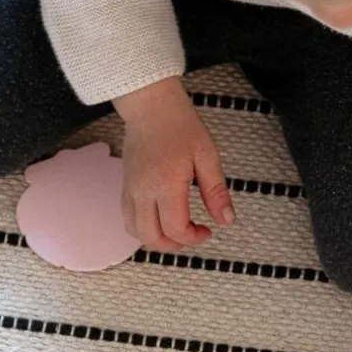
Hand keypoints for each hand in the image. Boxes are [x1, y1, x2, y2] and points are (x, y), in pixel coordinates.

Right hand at [114, 76, 234, 250]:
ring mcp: (131, 189)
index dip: (194, 238)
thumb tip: (226, 221)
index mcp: (167, 184)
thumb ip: (216, 192)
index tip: (208, 230)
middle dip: (174, 246)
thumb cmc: (180, 125)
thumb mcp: (208, 156)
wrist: (151, 106)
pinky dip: (143, 227)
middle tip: (192, 235)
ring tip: (176, 230)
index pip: (175, 228)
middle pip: (151, 237)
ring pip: (135, 231)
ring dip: (156, 239)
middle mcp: (144, 190)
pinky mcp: (125, 185)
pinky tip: (161, 218)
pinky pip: (128, 217)